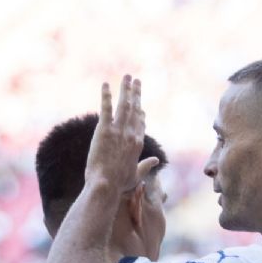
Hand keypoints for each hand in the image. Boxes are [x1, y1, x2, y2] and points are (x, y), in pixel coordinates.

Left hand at [85, 75, 159, 194]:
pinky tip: (106, 84)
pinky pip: (106, 108)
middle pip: (135, 109)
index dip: (140, 114)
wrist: (106, 185)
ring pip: (124, 105)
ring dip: (126, 89)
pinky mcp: (104, 130)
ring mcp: (118, 131)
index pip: (140, 124)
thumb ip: (146, 166)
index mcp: (138, 144)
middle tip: (137, 81)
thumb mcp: (136, 175)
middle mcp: (131, 134)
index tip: (140, 106)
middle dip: (136, 94)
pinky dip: (106, 95)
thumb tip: (156, 161)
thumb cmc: (119, 184)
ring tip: (127, 77)